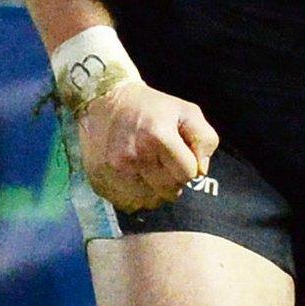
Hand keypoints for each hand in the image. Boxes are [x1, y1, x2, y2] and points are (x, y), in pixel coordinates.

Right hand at [75, 82, 218, 212]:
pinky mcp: (99, 180)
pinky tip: (136, 181)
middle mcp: (133, 157)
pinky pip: (126, 203)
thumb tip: (200, 171)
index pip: (187, 174)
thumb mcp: (188, 112)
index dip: (190, 168)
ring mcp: (113, 171)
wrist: (105, 102)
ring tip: (152, 174)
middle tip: (168, 166)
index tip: (182, 158)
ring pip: (148, 201)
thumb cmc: (152, 107)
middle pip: (168, 190)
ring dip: (156, 193)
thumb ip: (205, 140)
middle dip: (174, 181)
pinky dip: (136, 197)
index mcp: (158, 137)